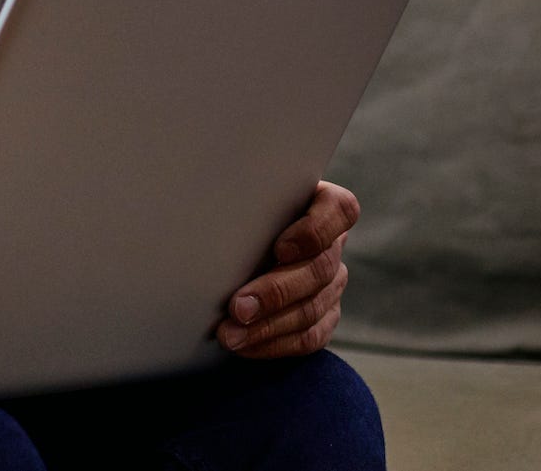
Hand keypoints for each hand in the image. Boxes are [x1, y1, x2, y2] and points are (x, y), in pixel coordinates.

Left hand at [218, 181, 359, 358]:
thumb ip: (237, 196)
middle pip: (319, 269)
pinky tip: (245, 346)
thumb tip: (200, 197)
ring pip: (312, 308)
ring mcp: (331, 283)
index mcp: (321, 204)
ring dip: (268, 326)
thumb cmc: (230, 210)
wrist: (230, 243)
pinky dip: (274, 344)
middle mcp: (332, 245)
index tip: (280, 248)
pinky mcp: (323, 316)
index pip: (340, 211)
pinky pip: (309, 337)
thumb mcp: (236, 196)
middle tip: (237, 307)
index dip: (315, 231)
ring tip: (230, 334)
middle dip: (275, 292)